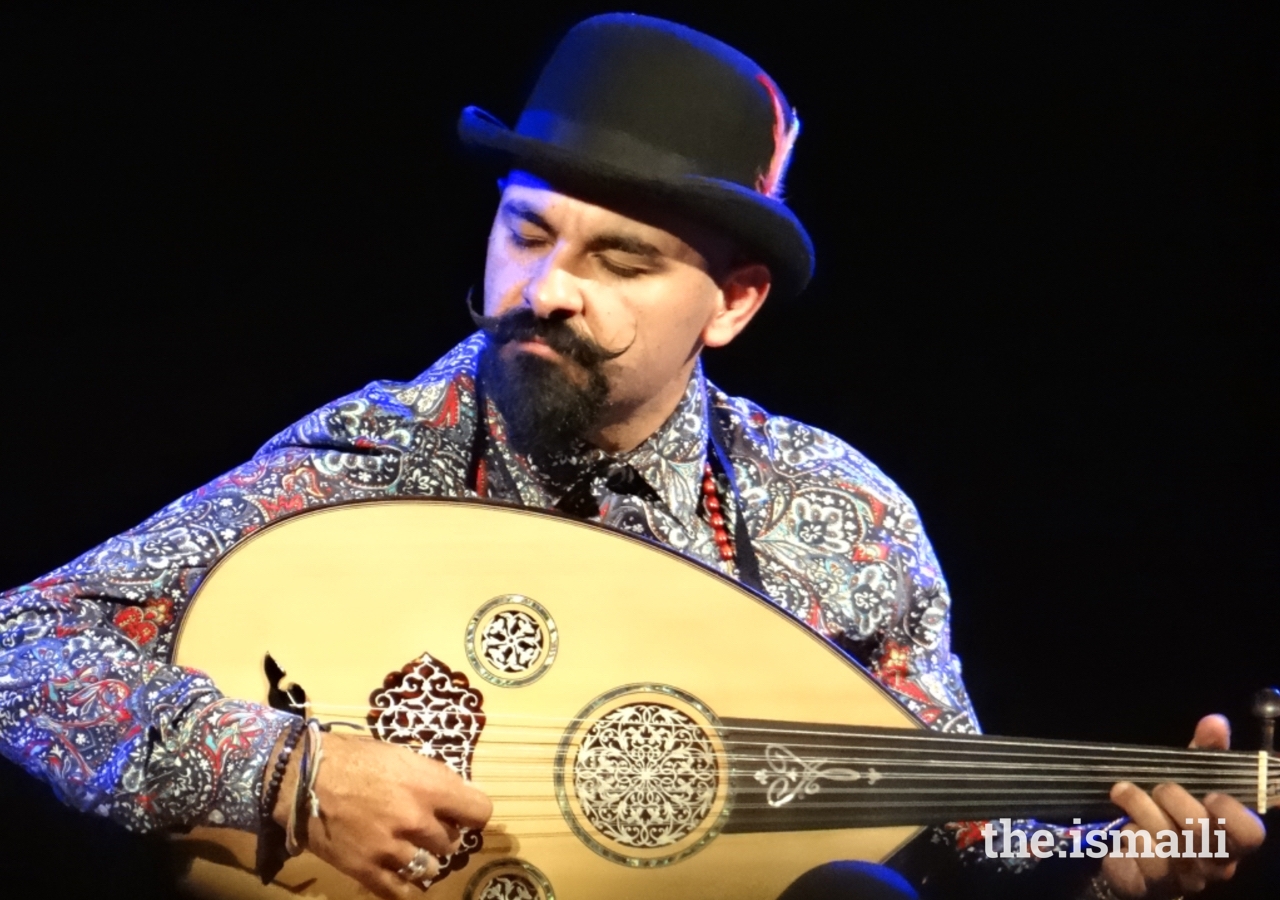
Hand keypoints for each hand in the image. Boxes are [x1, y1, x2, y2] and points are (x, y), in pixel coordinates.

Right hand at [272, 730, 492, 898]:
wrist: (304, 776)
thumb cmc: (354, 757)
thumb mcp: (402, 756)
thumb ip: (433, 779)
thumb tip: (460, 796)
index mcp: (429, 786)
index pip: (479, 812)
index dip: (473, 813)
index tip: (464, 814)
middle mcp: (415, 820)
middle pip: (451, 842)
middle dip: (441, 834)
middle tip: (426, 827)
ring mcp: (391, 848)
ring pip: (430, 868)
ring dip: (424, 860)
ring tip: (410, 849)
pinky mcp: (365, 869)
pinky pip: (400, 892)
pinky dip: (405, 886)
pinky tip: (402, 875)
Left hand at [1100, 715, 1265, 897]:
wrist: (1134, 857)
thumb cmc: (1170, 814)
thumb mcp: (1190, 779)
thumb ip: (1206, 753)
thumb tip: (1216, 722)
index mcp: (1230, 839)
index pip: (1249, 834)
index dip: (1233, 812)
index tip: (1210, 793)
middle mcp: (1212, 865)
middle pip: (1200, 832)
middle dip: (1171, 797)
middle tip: (1154, 786)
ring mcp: (1180, 881)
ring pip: (1164, 845)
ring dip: (1139, 810)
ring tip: (1123, 793)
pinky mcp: (1146, 889)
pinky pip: (1137, 865)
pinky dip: (1126, 839)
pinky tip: (1122, 829)